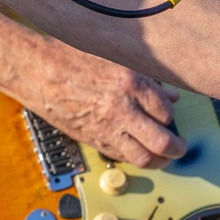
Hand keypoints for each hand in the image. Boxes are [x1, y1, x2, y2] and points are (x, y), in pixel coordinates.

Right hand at [0, 11, 186, 166]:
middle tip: (180, 147)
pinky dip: (135, 157)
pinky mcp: (93, 140)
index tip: (171, 115)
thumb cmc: (73, 59)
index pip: (167, 111)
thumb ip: (147, 80)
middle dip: (177, 148)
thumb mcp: (117, 60)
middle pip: (163, 141)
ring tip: (164, 157)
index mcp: (131, 83)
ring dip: (160, 160)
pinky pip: (122, 156)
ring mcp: (107, 127)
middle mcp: (122, 109)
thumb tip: (170, 96)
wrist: (39, 72)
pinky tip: (138, 151)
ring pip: (144, 157)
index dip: (172, 115)